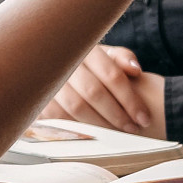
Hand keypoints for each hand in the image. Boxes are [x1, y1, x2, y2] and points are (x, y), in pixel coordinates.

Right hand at [40, 45, 165, 134]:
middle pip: (94, 92)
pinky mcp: (39, 96)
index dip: (130, 99)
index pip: (112, 75)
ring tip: (116, 133)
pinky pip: (58, 115)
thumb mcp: (105, 54)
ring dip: (99, 123)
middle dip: (117, 114)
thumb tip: (134, 70)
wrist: (50, 61)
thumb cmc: (88, 62)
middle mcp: (65, 61)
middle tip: (132, 128)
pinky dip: (77, 126)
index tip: (143, 118)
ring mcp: (48, 78)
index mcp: (85, 49)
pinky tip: (93, 133)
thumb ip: (122, 58)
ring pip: (76, 106)